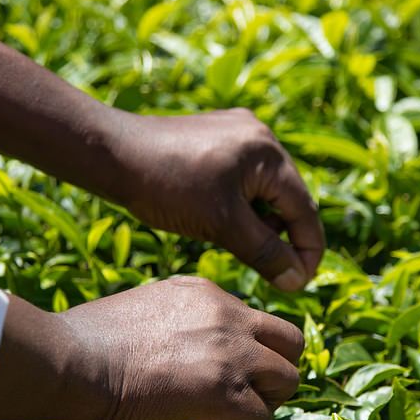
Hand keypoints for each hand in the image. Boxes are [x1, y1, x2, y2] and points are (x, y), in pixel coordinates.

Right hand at [0, 277, 302, 419]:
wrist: (69, 362)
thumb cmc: (87, 343)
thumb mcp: (145, 310)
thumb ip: (182, 323)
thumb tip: (191, 356)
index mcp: (206, 293)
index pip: (256, 321)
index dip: (248, 350)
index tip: (221, 370)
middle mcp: (227, 315)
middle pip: (290, 342)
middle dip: (273, 370)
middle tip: (242, 392)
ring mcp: (231, 351)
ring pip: (288, 379)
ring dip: (262, 402)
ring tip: (224, 416)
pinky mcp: (226, 391)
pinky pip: (261, 419)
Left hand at [108, 109, 325, 290]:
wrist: (111, 153)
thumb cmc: (165, 187)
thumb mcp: (221, 225)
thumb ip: (264, 253)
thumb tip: (297, 281)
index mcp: (269, 152)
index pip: (305, 211)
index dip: (307, 253)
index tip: (297, 285)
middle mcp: (260, 136)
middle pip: (289, 198)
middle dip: (283, 236)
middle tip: (269, 271)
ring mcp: (239, 133)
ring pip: (267, 190)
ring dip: (262, 222)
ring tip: (238, 243)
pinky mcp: (218, 137)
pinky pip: (245, 177)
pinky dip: (244, 204)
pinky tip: (223, 220)